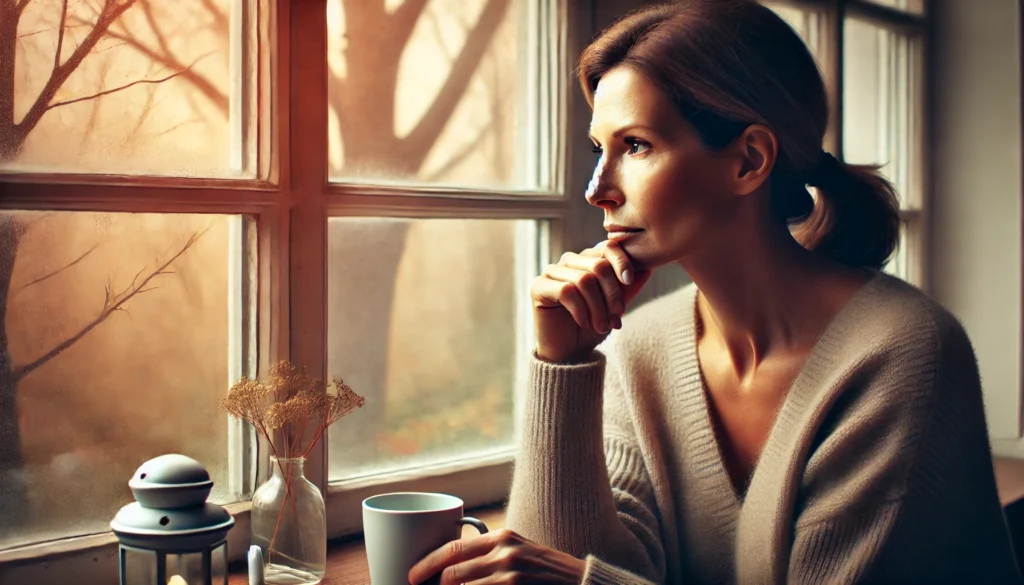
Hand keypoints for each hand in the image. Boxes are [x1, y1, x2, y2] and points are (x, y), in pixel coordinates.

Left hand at [408, 528, 585, 584]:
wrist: (580, 582)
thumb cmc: (545, 571)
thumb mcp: (517, 551)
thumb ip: (488, 554)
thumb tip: (450, 568)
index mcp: (501, 537)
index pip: (453, 546)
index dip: (427, 563)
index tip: (412, 574)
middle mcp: (503, 551)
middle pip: (451, 572)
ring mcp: (510, 573)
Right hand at [530, 239, 650, 362]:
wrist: (570, 353)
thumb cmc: (592, 327)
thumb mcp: (616, 305)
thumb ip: (629, 286)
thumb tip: (649, 266)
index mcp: (588, 259)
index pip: (607, 246)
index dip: (621, 261)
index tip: (629, 281)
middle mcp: (569, 261)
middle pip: (598, 265)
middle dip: (612, 294)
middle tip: (617, 318)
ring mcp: (552, 272)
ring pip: (584, 280)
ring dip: (598, 308)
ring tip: (602, 327)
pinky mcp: (538, 286)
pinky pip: (566, 291)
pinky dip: (580, 310)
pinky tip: (583, 322)